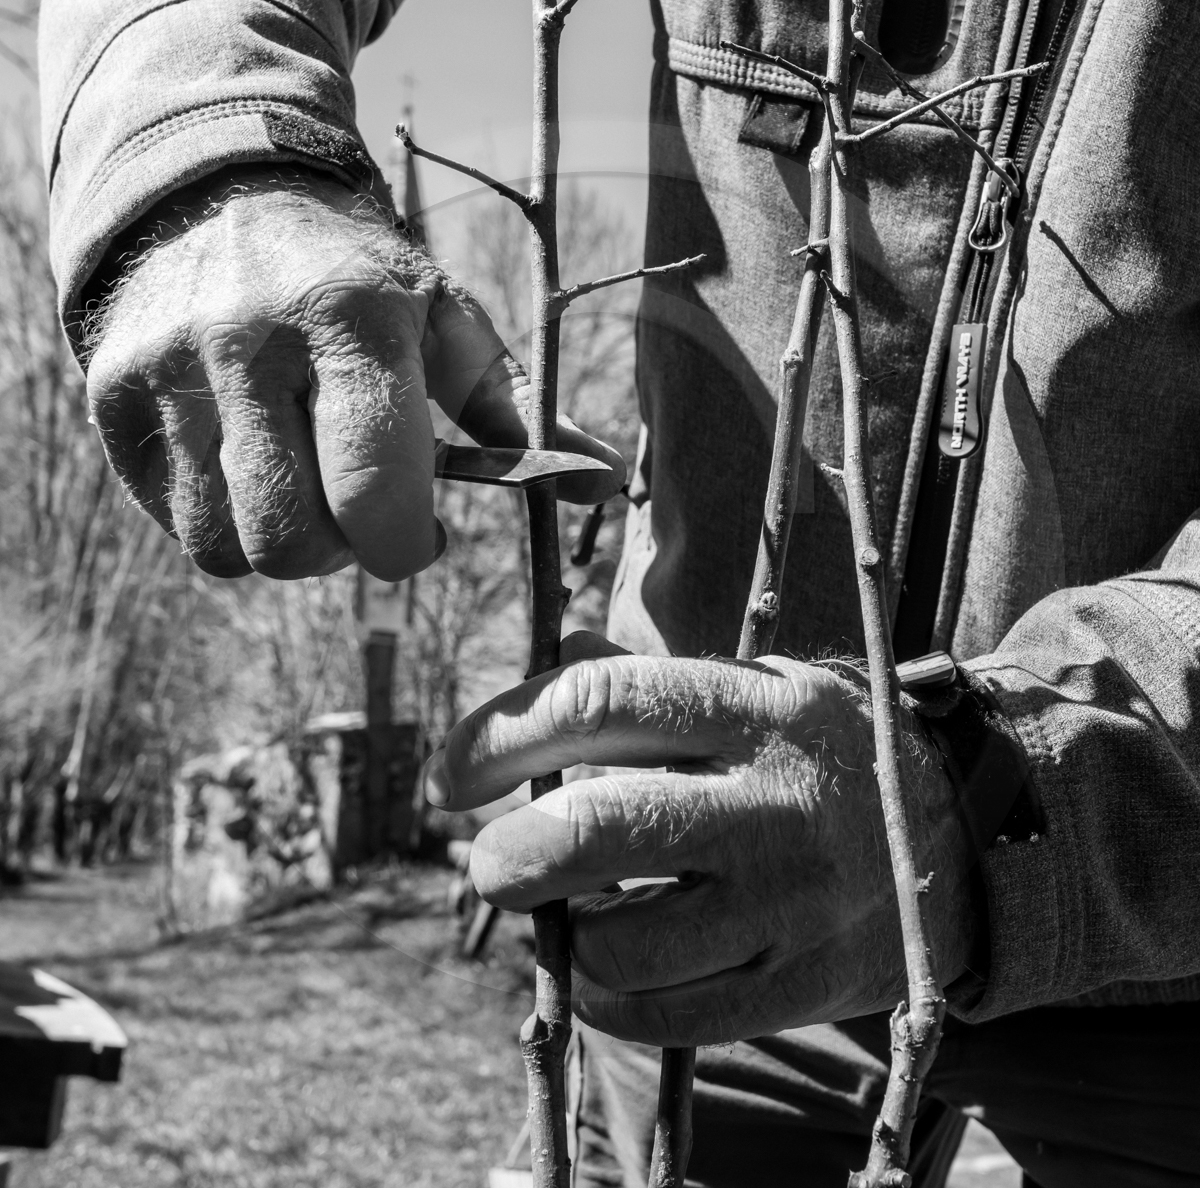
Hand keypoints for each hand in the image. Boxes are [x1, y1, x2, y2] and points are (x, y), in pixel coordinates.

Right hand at [86, 167, 623, 579]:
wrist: (223, 191)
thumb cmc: (363, 277)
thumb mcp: (451, 325)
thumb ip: (522, 414)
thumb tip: (605, 486)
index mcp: (351, 318)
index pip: (374, 495)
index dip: (405, 546)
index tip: (420, 534)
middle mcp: (246, 340)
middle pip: (294, 542)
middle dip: (343, 552)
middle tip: (359, 508)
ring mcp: (166, 369)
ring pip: (227, 547)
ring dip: (282, 541)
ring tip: (305, 482)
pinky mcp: (113, 396)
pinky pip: (178, 521)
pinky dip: (226, 518)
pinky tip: (253, 464)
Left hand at [424, 633, 974, 1046]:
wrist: (965, 834)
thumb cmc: (823, 748)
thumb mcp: (755, 686)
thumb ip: (646, 688)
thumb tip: (536, 679)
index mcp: (755, 706)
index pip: (597, 704)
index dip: (501, 736)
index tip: (454, 772)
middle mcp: (773, 803)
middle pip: (598, 829)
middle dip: (509, 851)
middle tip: (486, 858)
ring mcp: (790, 904)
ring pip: (621, 942)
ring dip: (560, 929)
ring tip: (565, 906)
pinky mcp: (797, 986)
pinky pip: (662, 1015)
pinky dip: (603, 994)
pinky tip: (603, 960)